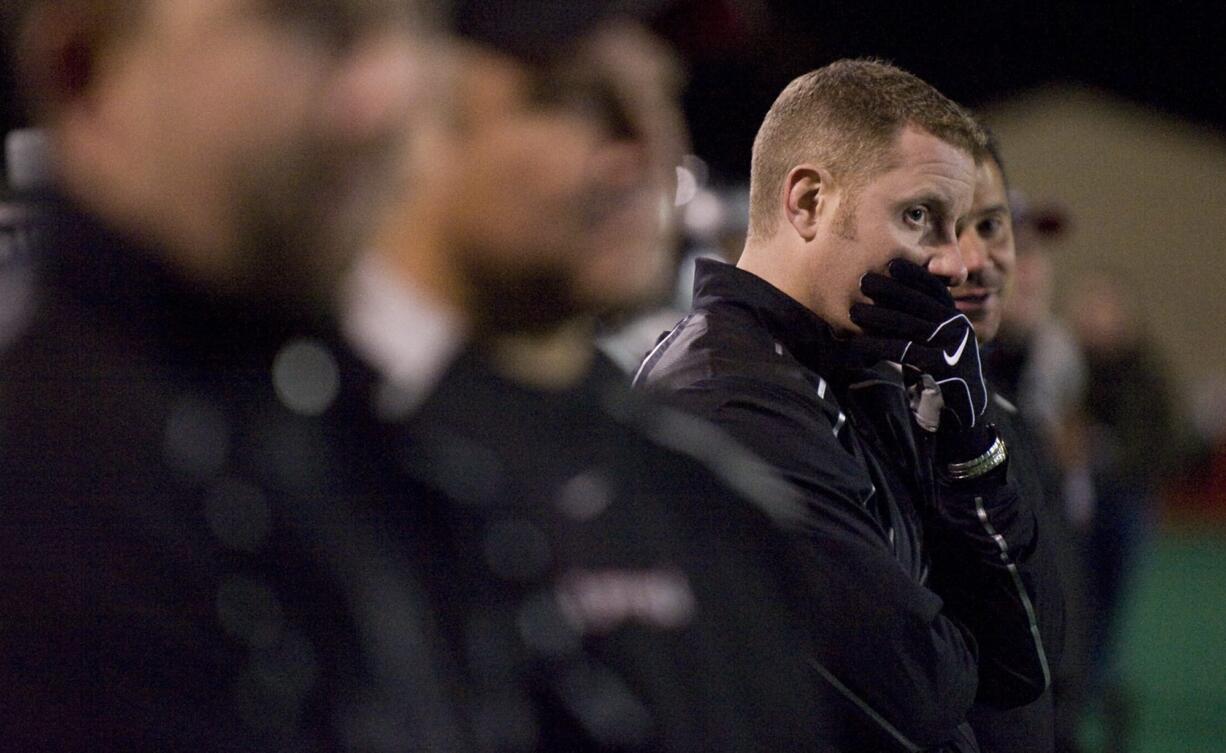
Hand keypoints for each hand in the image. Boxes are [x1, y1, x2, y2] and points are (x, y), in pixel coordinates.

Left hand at [850, 259, 987, 430]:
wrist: (961, 411)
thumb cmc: (938, 372)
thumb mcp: (933, 342)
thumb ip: (921, 321)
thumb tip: (885, 298)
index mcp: (958, 317)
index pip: (935, 290)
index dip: (914, 275)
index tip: (891, 263)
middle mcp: (959, 328)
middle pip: (920, 303)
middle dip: (890, 290)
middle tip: (863, 281)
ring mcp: (953, 347)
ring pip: (910, 325)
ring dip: (878, 316)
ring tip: (853, 311)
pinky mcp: (942, 366)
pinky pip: (904, 351)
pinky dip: (878, 345)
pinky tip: (857, 342)